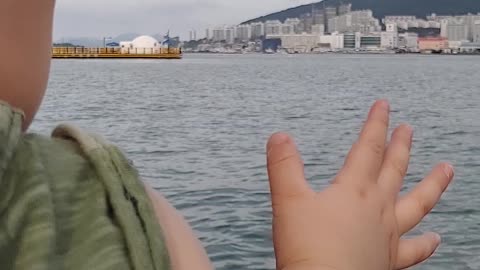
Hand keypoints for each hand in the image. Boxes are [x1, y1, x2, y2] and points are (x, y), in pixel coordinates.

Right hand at [266, 100, 453, 269]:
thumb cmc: (307, 248)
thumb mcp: (288, 201)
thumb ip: (284, 166)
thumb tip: (279, 134)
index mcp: (354, 191)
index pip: (367, 148)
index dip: (375, 124)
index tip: (384, 104)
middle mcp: (377, 209)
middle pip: (394, 170)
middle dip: (400, 146)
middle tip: (408, 128)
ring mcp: (388, 235)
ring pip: (418, 204)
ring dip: (433, 185)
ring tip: (447, 169)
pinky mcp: (389, 260)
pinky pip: (414, 250)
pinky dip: (426, 244)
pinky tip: (436, 239)